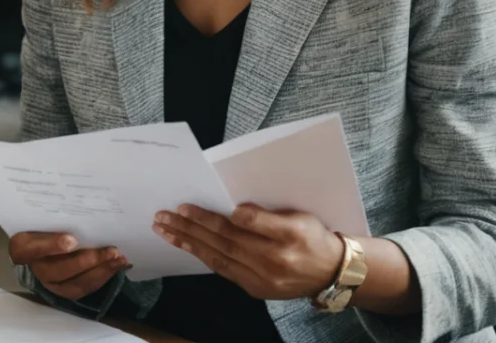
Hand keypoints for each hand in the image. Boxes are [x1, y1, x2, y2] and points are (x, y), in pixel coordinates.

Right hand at [8, 232, 128, 300]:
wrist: (36, 250)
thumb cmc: (39, 231)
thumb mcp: (39, 222)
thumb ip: (52, 225)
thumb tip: (73, 232)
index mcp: (23, 249)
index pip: (36, 249)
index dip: (53, 246)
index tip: (72, 240)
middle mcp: (37, 271)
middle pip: (61, 270)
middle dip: (88, 261)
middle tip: (111, 251)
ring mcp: (53, 285)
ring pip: (77, 283)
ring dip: (101, 271)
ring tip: (119, 259)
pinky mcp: (67, 291)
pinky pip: (86, 287)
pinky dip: (103, 277)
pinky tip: (116, 266)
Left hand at [153, 203, 345, 300]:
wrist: (330, 273)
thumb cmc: (313, 238)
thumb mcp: (300, 217)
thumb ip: (268, 216)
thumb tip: (236, 211)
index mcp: (288, 239)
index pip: (246, 225)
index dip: (214, 217)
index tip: (189, 207)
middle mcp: (273, 263)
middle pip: (225, 241)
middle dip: (191, 227)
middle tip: (165, 214)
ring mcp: (262, 280)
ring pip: (218, 257)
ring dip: (188, 242)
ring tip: (164, 229)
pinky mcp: (255, 289)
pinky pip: (223, 269)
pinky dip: (202, 255)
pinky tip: (185, 244)